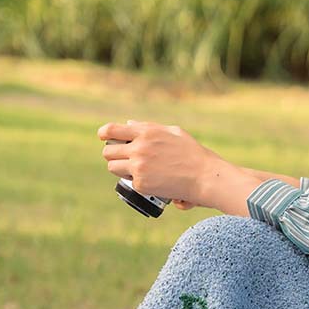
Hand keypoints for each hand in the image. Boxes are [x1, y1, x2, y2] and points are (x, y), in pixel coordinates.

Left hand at [97, 120, 213, 206]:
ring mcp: (138, 167)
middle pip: (108, 152)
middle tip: (124, 158)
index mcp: (146, 132)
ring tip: (135, 170)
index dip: (104, 133)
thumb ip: (149, 127)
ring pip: (113, 167)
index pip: (112, 130)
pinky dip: (137, 182)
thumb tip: (129, 124)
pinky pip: (129, 181)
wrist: (204, 177)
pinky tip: (150, 180)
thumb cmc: (193, 154)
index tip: (103, 137)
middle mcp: (139, 148)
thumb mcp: (173, 132)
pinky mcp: (141, 184)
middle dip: (114, 154)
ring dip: (120, 169)